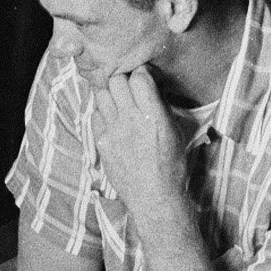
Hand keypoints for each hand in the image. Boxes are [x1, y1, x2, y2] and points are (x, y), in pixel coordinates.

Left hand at [89, 67, 189, 226]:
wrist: (155, 197)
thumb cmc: (171, 166)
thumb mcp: (175, 132)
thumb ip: (160, 106)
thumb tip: (150, 86)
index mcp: (153, 116)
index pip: (138, 77)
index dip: (140, 73)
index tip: (143, 76)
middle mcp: (130, 119)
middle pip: (116, 80)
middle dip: (122, 78)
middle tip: (128, 86)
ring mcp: (113, 130)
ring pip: (101, 94)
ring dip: (109, 93)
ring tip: (117, 100)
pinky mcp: (101, 142)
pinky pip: (95, 115)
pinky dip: (102, 113)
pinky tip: (111, 120)